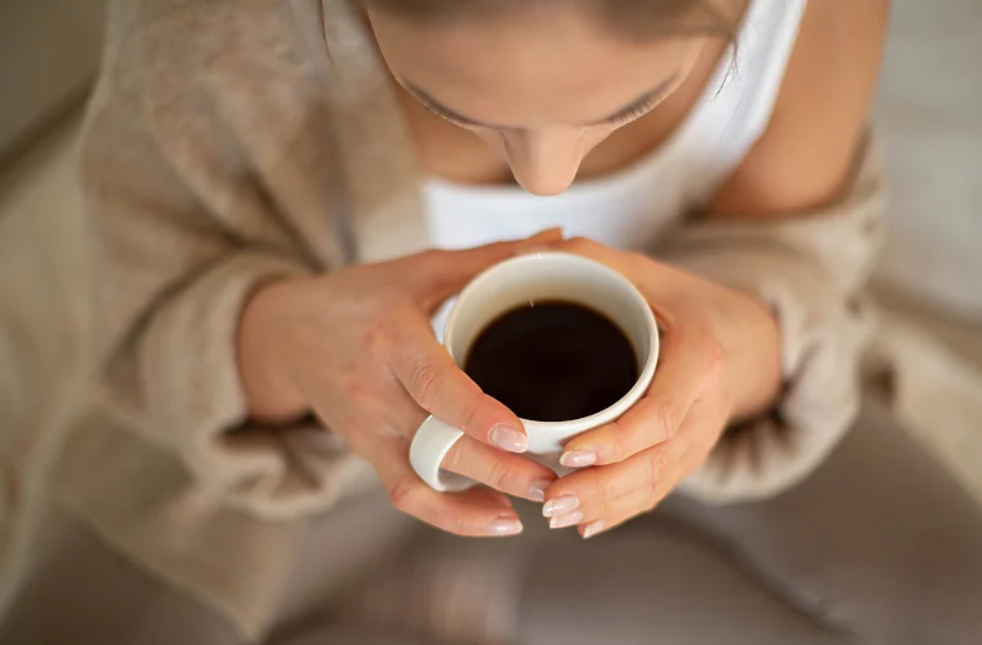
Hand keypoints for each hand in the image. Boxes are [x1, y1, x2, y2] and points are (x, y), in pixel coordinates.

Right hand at [237, 232, 563, 535]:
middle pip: (436, 442)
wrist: (285, 335)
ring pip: (423, 479)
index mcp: (392, 338)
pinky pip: (407, 495)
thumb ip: (488, 259)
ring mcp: (368, 429)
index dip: (474, 414)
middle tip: (554, 480)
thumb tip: (555, 239)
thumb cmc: (359, 298)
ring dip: (478, 502)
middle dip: (498, 470)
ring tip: (533, 506)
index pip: (432, 382)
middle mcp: (375, 390)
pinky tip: (496, 518)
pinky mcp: (366, 453)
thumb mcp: (418, 270)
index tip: (519, 434)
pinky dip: (451, 515)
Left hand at [540, 238, 781, 537]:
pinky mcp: (690, 453)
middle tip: (551, 500)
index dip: (618, 440)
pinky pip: (661, 489)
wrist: (738, 332)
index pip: (661, 412)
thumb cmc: (679, 298)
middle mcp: (707, 404)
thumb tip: (527, 253)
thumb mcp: (642, 269)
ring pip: (658, 483)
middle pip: (658, 460)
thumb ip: (588, 258)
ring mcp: (702, 434)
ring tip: (556, 516)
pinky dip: (624, 511)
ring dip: (608, 506)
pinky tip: (587, 525)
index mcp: (701, 356)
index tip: (570, 453)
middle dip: (604, 487)